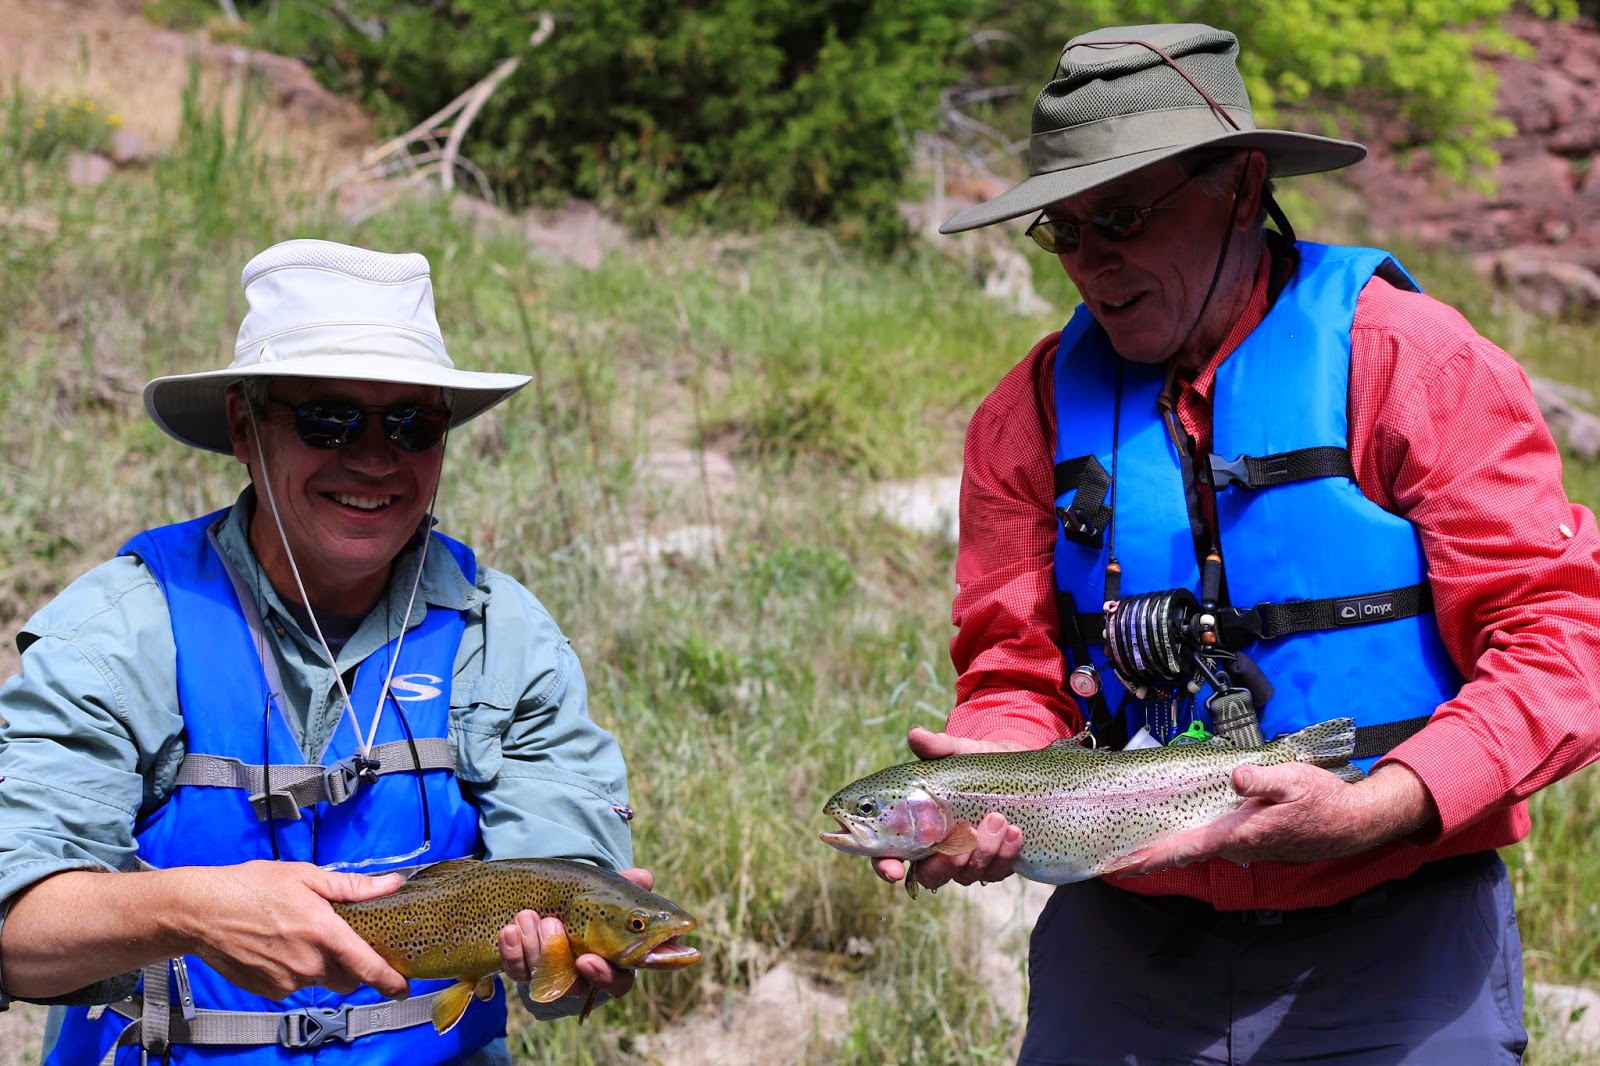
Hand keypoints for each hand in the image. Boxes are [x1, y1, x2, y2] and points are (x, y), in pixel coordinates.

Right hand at [183, 861, 407, 999]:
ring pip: (321, 981)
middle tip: (339, 941)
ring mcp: (287, 980)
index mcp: (323, 933)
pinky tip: (280, 947)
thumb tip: (390, 884)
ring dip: (321, 965)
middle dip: (352, 965)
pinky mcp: (269, 991)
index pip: (367, 966)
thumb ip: (352, 887)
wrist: (202, 912)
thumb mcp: (306, 876)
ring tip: (299, 936)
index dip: (390, 981)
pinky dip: (296, 971)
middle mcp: (308, 963)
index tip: (404, 987)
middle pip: (348, 978)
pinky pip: (296, 985)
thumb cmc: (251, 888)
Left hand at [496, 867, 652, 1000]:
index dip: (602, 975)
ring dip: (532, 945)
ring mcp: (553, 976)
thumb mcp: (611, 893)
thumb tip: (644, 877)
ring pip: (542, 976)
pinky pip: (517, 972)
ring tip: (526, 915)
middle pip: (574, 985)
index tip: (586, 960)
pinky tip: (509, 931)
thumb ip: (629, 886)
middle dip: (557, 954)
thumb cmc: (594, 905)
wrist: (555, 905)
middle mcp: (583, 978)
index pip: (617, 983)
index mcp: (614, 964)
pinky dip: (511, 951)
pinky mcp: (527, 971)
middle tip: (550, 922)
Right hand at [871, 727, 1026, 893]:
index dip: (885, 866)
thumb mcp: (959, 752)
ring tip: (998, 818)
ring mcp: (966, 860)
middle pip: (929, 875)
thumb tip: (916, 734)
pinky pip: (996, 871)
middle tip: (965, 834)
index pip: (888, 855)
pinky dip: (1006, 853)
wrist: (1016, 768)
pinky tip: (1015, 831)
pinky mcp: (995, 863)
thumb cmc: (975, 762)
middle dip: (947, 863)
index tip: (894, 870)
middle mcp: (936, 850)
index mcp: (914, 826)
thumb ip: (937, 747)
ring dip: (983, 850)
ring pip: (966, 875)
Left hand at [1111, 761, 1438, 875]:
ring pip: (1196, 848)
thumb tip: (1234, 778)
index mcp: (1238, 834)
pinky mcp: (1252, 841)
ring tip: (1131, 848)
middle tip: (1109, 859)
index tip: (1118, 865)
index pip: (1183, 848)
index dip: (1149, 857)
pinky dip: (1187, 842)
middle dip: (1146, 857)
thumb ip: (1260, 780)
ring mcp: (1244, 847)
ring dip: (1165, 849)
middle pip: (1182, 852)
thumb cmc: (1323, 801)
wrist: (1354, 823)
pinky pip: (1212, 842)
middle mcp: (1236, 846)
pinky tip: (1174, 836)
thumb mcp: (1292, 780)